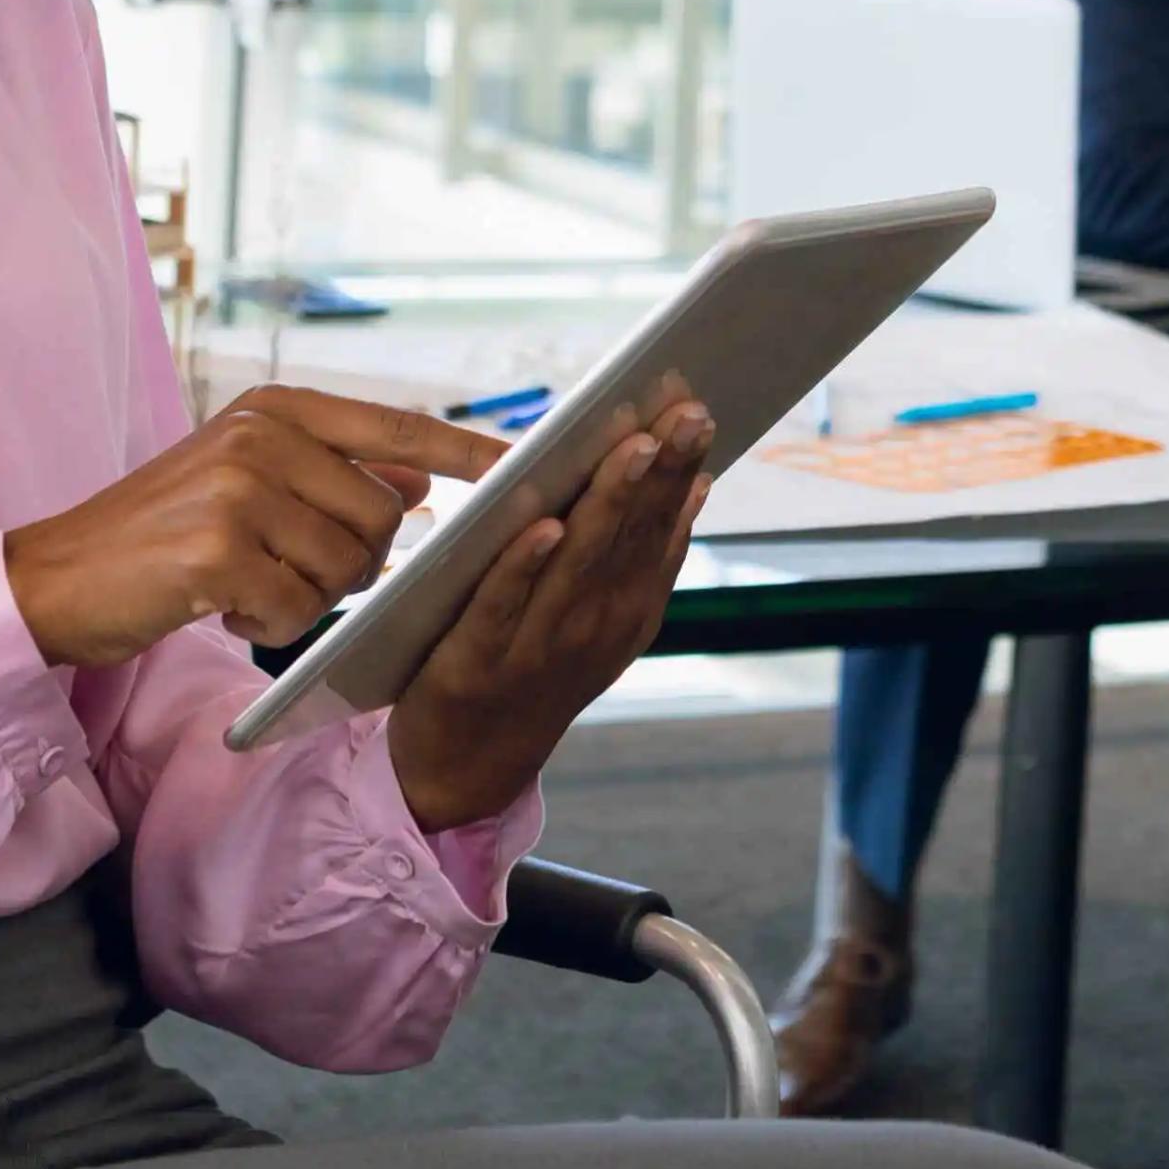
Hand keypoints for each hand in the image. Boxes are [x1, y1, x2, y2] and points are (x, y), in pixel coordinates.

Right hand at [3, 388, 503, 668]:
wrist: (56, 578)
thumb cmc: (158, 537)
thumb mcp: (246, 484)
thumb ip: (332, 476)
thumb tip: (420, 484)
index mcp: (274, 410)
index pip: (395, 428)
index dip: (464, 452)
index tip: (523, 467)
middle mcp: (261, 436)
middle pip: (380, 518)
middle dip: (354, 564)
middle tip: (287, 573)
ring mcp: (240, 489)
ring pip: (346, 567)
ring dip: (305, 598)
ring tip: (247, 586)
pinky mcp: (219, 549)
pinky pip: (297, 607)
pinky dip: (268, 623)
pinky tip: (223, 607)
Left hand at [384, 399, 714, 830]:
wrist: (471, 761)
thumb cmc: (538, 666)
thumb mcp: (610, 617)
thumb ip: (649, 554)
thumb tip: (696, 483)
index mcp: (627, 606)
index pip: (659, 522)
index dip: (679, 466)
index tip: (697, 407)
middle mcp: (593, 623)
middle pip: (629, 532)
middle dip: (657, 469)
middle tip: (684, 412)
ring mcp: (538, 644)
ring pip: (577, 560)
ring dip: (607, 501)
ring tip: (632, 445)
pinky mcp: (476, 660)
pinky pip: (503, 604)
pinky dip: (525, 565)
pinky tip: (546, 526)